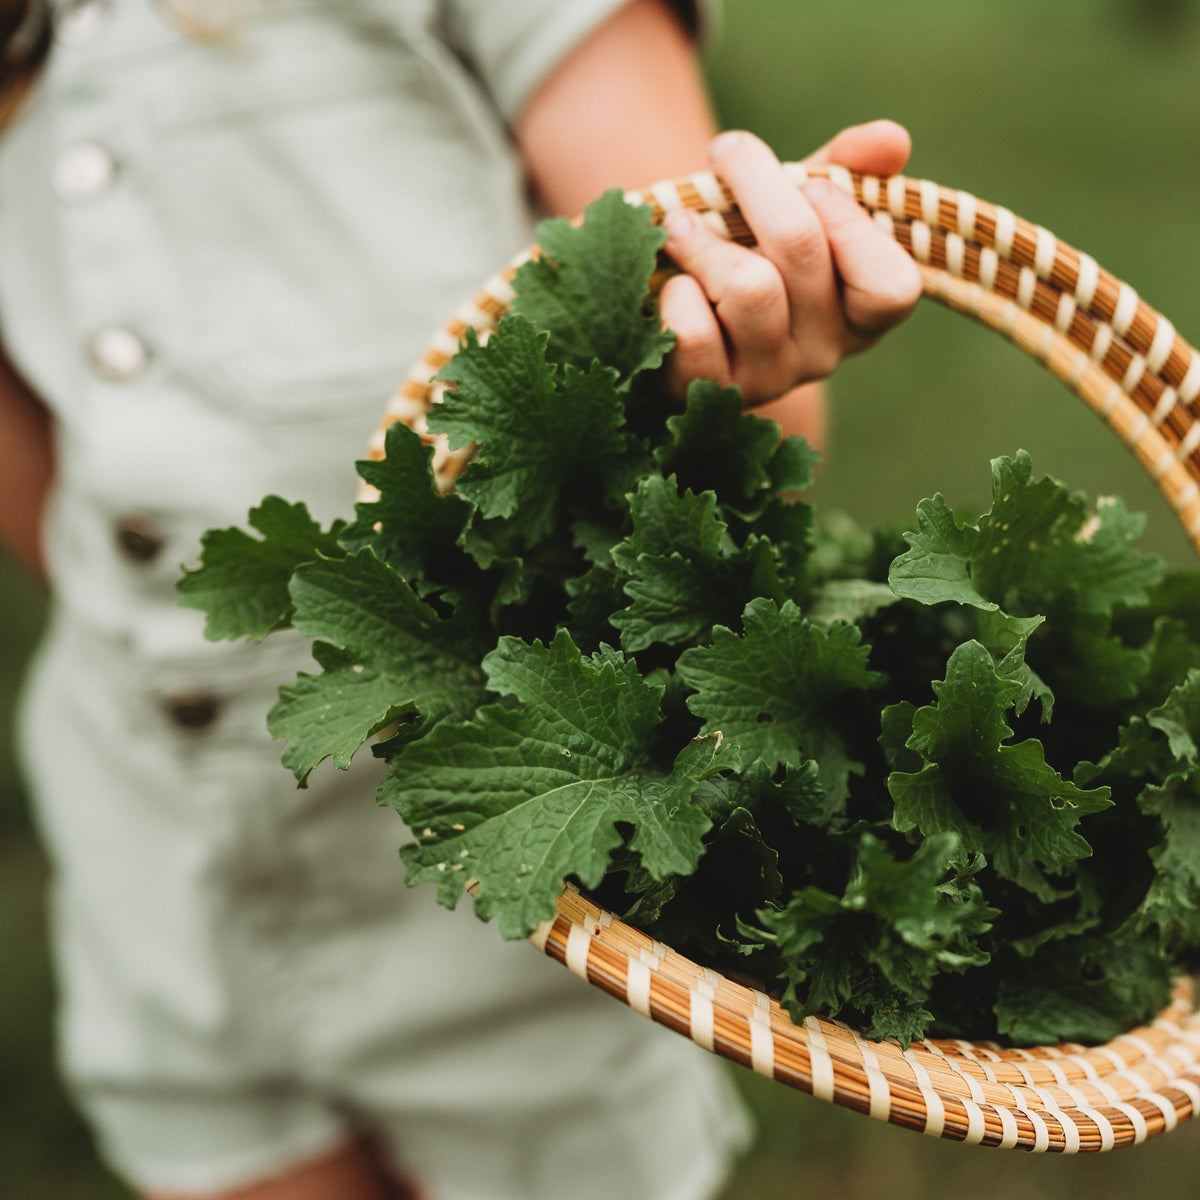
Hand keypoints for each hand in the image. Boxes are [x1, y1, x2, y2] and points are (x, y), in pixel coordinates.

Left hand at [659, 121, 921, 403]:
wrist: (667, 310)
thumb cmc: (746, 250)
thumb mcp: (796, 205)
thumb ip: (844, 169)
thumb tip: (891, 139)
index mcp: (860, 315)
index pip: (890, 286)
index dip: (849, 223)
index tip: (809, 183)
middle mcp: (822, 355)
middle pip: (802, 249)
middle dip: (755, 182)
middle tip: (725, 152)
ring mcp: (766, 379)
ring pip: (749, 287)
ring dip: (703, 240)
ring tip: (680, 225)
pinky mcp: (708, 391)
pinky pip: (695, 332)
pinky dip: (675, 294)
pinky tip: (672, 287)